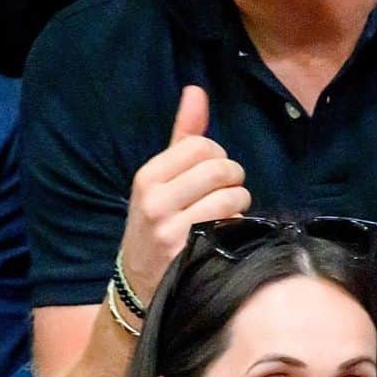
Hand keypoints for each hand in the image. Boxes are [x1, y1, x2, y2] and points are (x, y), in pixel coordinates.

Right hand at [120, 86, 250, 304]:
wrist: (137, 286)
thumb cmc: (155, 224)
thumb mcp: (159, 180)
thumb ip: (182, 136)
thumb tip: (196, 90)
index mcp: (146, 178)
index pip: (202, 145)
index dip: (216, 157)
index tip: (210, 175)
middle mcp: (155, 203)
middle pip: (222, 169)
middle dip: (232, 181)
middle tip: (222, 196)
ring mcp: (173, 232)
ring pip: (233, 197)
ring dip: (238, 207)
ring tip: (223, 218)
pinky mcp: (192, 256)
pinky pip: (234, 227)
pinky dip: (236, 230)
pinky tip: (223, 238)